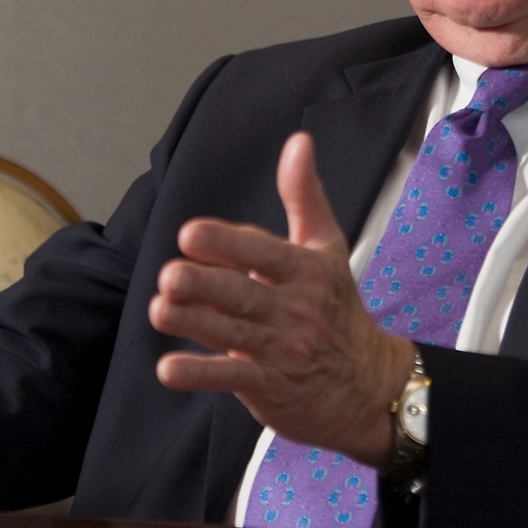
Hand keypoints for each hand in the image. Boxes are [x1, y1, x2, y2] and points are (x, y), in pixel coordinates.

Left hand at [148, 132, 414, 464]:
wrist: (369, 386)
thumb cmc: (337, 307)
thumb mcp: (328, 248)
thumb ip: (305, 195)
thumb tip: (298, 140)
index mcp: (305, 270)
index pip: (263, 252)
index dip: (227, 243)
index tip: (190, 234)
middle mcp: (294, 309)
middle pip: (243, 295)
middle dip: (204, 285)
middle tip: (169, 276)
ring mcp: (281, 350)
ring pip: (231, 335)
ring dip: (192, 323)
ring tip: (158, 311)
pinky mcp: (268, 386)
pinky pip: (231, 378)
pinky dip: (199, 375)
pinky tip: (167, 368)